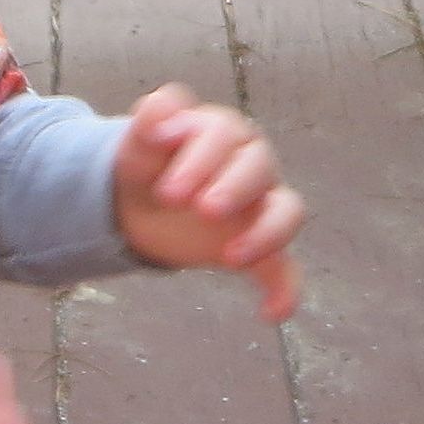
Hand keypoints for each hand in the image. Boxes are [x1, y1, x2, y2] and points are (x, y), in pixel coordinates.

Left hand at [113, 83, 304, 320]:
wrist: (141, 199)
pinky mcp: (259, 245)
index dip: (200, 161)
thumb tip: (159, 109)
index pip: (223, 136)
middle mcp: (250, 163)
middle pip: (258, 168)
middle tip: (202, 210)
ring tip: (233, 258)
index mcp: (221, 131)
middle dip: (233, 188)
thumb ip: (147, 121)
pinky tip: (272, 313)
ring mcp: (260, 205)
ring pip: (286, 211)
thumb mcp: (136, 142)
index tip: (168, 192)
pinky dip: (285, 290)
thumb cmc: (148, 163)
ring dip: (266, 233)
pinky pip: (284, 267)